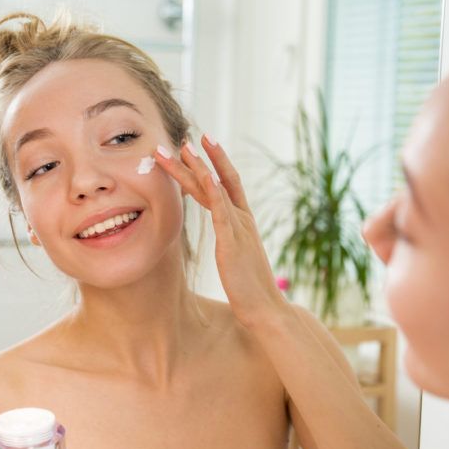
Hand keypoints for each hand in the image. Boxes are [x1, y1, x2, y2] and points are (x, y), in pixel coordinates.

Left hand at [155, 137, 286, 328]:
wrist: (266, 309)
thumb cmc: (250, 289)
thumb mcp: (236, 260)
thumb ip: (231, 245)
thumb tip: (224, 242)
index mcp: (242, 223)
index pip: (227, 185)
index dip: (214, 163)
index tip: (199, 145)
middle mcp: (242, 220)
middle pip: (219, 180)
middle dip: (201, 159)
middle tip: (183, 139)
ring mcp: (238, 229)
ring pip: (215, 190)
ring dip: (198, 168)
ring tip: (183, 148)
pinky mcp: (232, 243)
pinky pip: (222, 213)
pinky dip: (214, 192)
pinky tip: (206, 176)